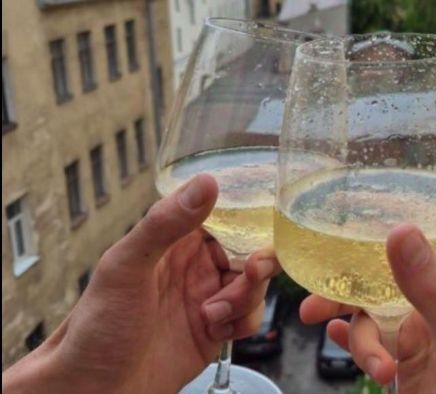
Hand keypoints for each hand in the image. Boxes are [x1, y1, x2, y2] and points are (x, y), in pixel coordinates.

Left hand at [3, 174, 280, 393]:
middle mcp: (194, 264)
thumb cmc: (95, 328)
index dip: (248, 219)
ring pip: (253, 282)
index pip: (225, 215)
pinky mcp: (215, 330)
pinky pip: (249, 315)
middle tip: (251, 274)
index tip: (263, 228)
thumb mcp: (126, 268)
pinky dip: (244, 321)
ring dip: (247, 296)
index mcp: (174, 238)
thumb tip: (207, 182)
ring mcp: (206, 296)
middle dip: (258, 261)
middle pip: (246, 249)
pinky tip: (217, 331)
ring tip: (213, 315)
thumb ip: (166, 224)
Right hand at [301, 224, 435, 393]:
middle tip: (311, 310)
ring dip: (361, 341)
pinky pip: (366, 343)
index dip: (372, 243)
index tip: (335, 242)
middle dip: (344, 294)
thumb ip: (432, 290)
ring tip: (378, 371)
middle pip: (377, 284)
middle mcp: (429, 306)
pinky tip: (336, 339)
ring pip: (368, 319)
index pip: (408, 251)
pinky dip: (350, 341)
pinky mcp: (400, 364)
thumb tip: (400, 229)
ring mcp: (413, 336)